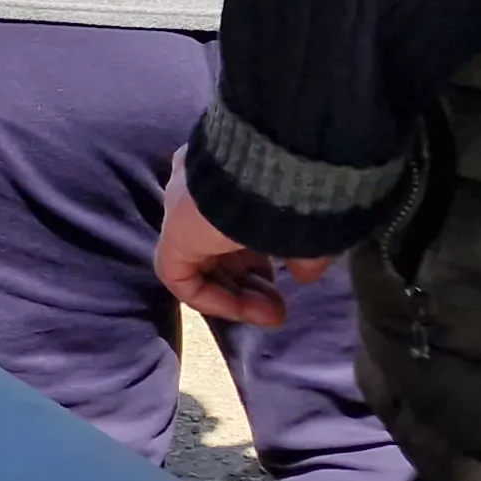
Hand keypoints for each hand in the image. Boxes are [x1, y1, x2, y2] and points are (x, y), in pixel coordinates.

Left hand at [154, 153, 327, 327]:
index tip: (293, 279)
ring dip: (237, 295)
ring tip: (272, 315)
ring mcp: (181, 209)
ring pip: (203, 263)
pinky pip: (183, 276)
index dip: (263, 259)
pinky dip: (211, 299)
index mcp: (228, 173)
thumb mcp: (307, 219)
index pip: (236, 224)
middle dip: (252, 282)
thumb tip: (306, 273)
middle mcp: (198, 188)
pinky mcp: (173, 233)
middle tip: (281, 307)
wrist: (275, 165)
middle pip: (218, 247)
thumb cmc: (298, 186)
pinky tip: (243, 310)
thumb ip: (304, 248)